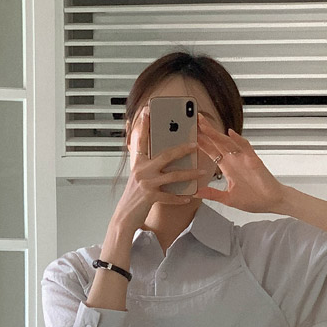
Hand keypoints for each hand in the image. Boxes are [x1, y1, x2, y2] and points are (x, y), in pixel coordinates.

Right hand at [108, 106, 202, 248]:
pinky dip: (181, 197)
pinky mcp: (150, 197)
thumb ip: (146, 164)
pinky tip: (189, 196)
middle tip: (195, 144)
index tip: (148, 110)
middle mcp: (141, 171)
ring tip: (201, 172)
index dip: (145, 124)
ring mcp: (146, 184)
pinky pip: (170, 196)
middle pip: (165, 155)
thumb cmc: (133, 196)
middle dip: (182, 149)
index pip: (141, 140)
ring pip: (173, 176)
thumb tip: (161, 155)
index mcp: (138, 163)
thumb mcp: (137, 176)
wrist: (124, 216)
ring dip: (189, 174)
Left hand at [196, 122, 286, 215]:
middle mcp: (234, 160)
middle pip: (217, 142)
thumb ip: (213, 194)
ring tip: (205, 125)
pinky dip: (238, 139)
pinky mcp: (254, 160)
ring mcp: (243, 159)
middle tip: (195, 120)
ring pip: (228, 142)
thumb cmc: (254, 199)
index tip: (190, 134)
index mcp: (227, 167)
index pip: (211, 151)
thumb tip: (197, 193)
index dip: (201, 142)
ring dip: (217, 133)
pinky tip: (231, 133)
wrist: (272, 202)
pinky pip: (245, 147)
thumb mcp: (228, 199)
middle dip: (206, 132)